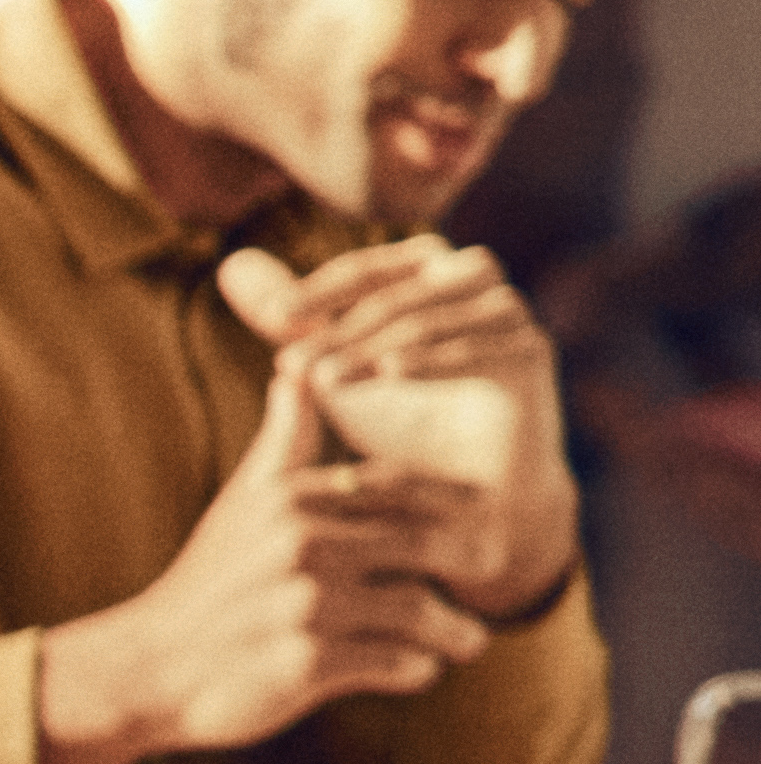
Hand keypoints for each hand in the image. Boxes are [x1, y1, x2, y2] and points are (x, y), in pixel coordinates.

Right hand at [36, 357, 493, 763]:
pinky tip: (421, 668)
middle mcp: (303, 546)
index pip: (399, 486)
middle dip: (469, 559)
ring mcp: (306, 606)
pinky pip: (394, 664)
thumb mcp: (241, 501)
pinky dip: (418, 668)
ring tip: (467, 639)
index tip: (484, 513)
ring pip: (416, 608)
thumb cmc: (207, 582)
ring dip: (454, 628)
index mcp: (294, 501)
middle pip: (422, 542)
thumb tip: (296, 369)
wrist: (148, 667)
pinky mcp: (306, 664)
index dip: (453, 499)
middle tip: (492, 571)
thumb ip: (283, 439)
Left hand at [224, 238, 572, 615]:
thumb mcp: (336, 373)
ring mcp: (511, 317)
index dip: (324, 286)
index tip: (273, 318)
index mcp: (433, 279)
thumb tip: (232, 266)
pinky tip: (388, 374)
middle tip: (291, 359)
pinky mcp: (532, 355)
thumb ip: (295, 323)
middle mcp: (477, 288)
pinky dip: (433, 356)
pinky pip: (485, 344)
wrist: (469, 497)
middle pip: (406, 285)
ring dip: (375, 342)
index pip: (375, 266)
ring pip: (437, 314)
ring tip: (326, 378)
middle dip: (343, 321)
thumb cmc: (401, 427)